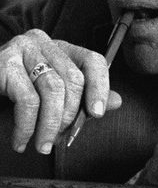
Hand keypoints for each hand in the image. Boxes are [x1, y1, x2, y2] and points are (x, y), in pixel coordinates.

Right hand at [0, 29, 121, 153]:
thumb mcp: (53, 90)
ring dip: (50, 124)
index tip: (97, 113)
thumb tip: (116, 102)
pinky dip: (28, 126)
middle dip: (71, 114)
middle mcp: (44, 43)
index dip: (100, 87)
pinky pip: (27, 100)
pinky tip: (22, 140)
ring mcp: (23, 49)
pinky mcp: (3, 64)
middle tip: (62, 137)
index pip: (93, 60)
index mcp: (62, 48)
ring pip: (52, 90)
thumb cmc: (17, 88)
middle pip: (73, 78)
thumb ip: (84, 95)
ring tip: (44, 144)